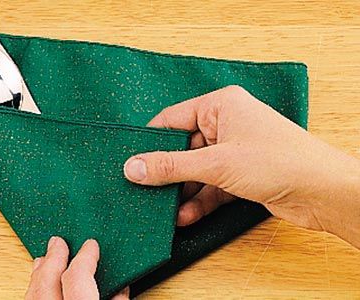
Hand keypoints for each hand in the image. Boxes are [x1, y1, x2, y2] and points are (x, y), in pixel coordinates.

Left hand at [25, 236, 128, 299]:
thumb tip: (120, 289)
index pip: (77, 277)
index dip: (85, 257)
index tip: (91, 245)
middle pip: (46, 283)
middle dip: (52, 259)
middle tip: (58, 242)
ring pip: (32, 296)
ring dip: (39, 275)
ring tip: (44, 260)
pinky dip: (36, 292)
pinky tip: (40, 288)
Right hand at [123, 85, 359, 246]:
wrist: (323, 192)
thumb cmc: (278, 161)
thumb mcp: (215, 163)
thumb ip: (171, 166)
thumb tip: (133, 166)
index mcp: (220, 105)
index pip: (172, 119)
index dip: (150, 141)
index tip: (130, 162)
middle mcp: (227, 124)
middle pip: (182, 148)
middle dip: (166, 173)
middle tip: (143, 190)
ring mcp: (234, 150)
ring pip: (195, 170)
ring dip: (181, 192)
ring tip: (163, 211)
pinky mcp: (241, 174)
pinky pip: (210, 185)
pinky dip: (199, 201)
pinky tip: (185, 216)